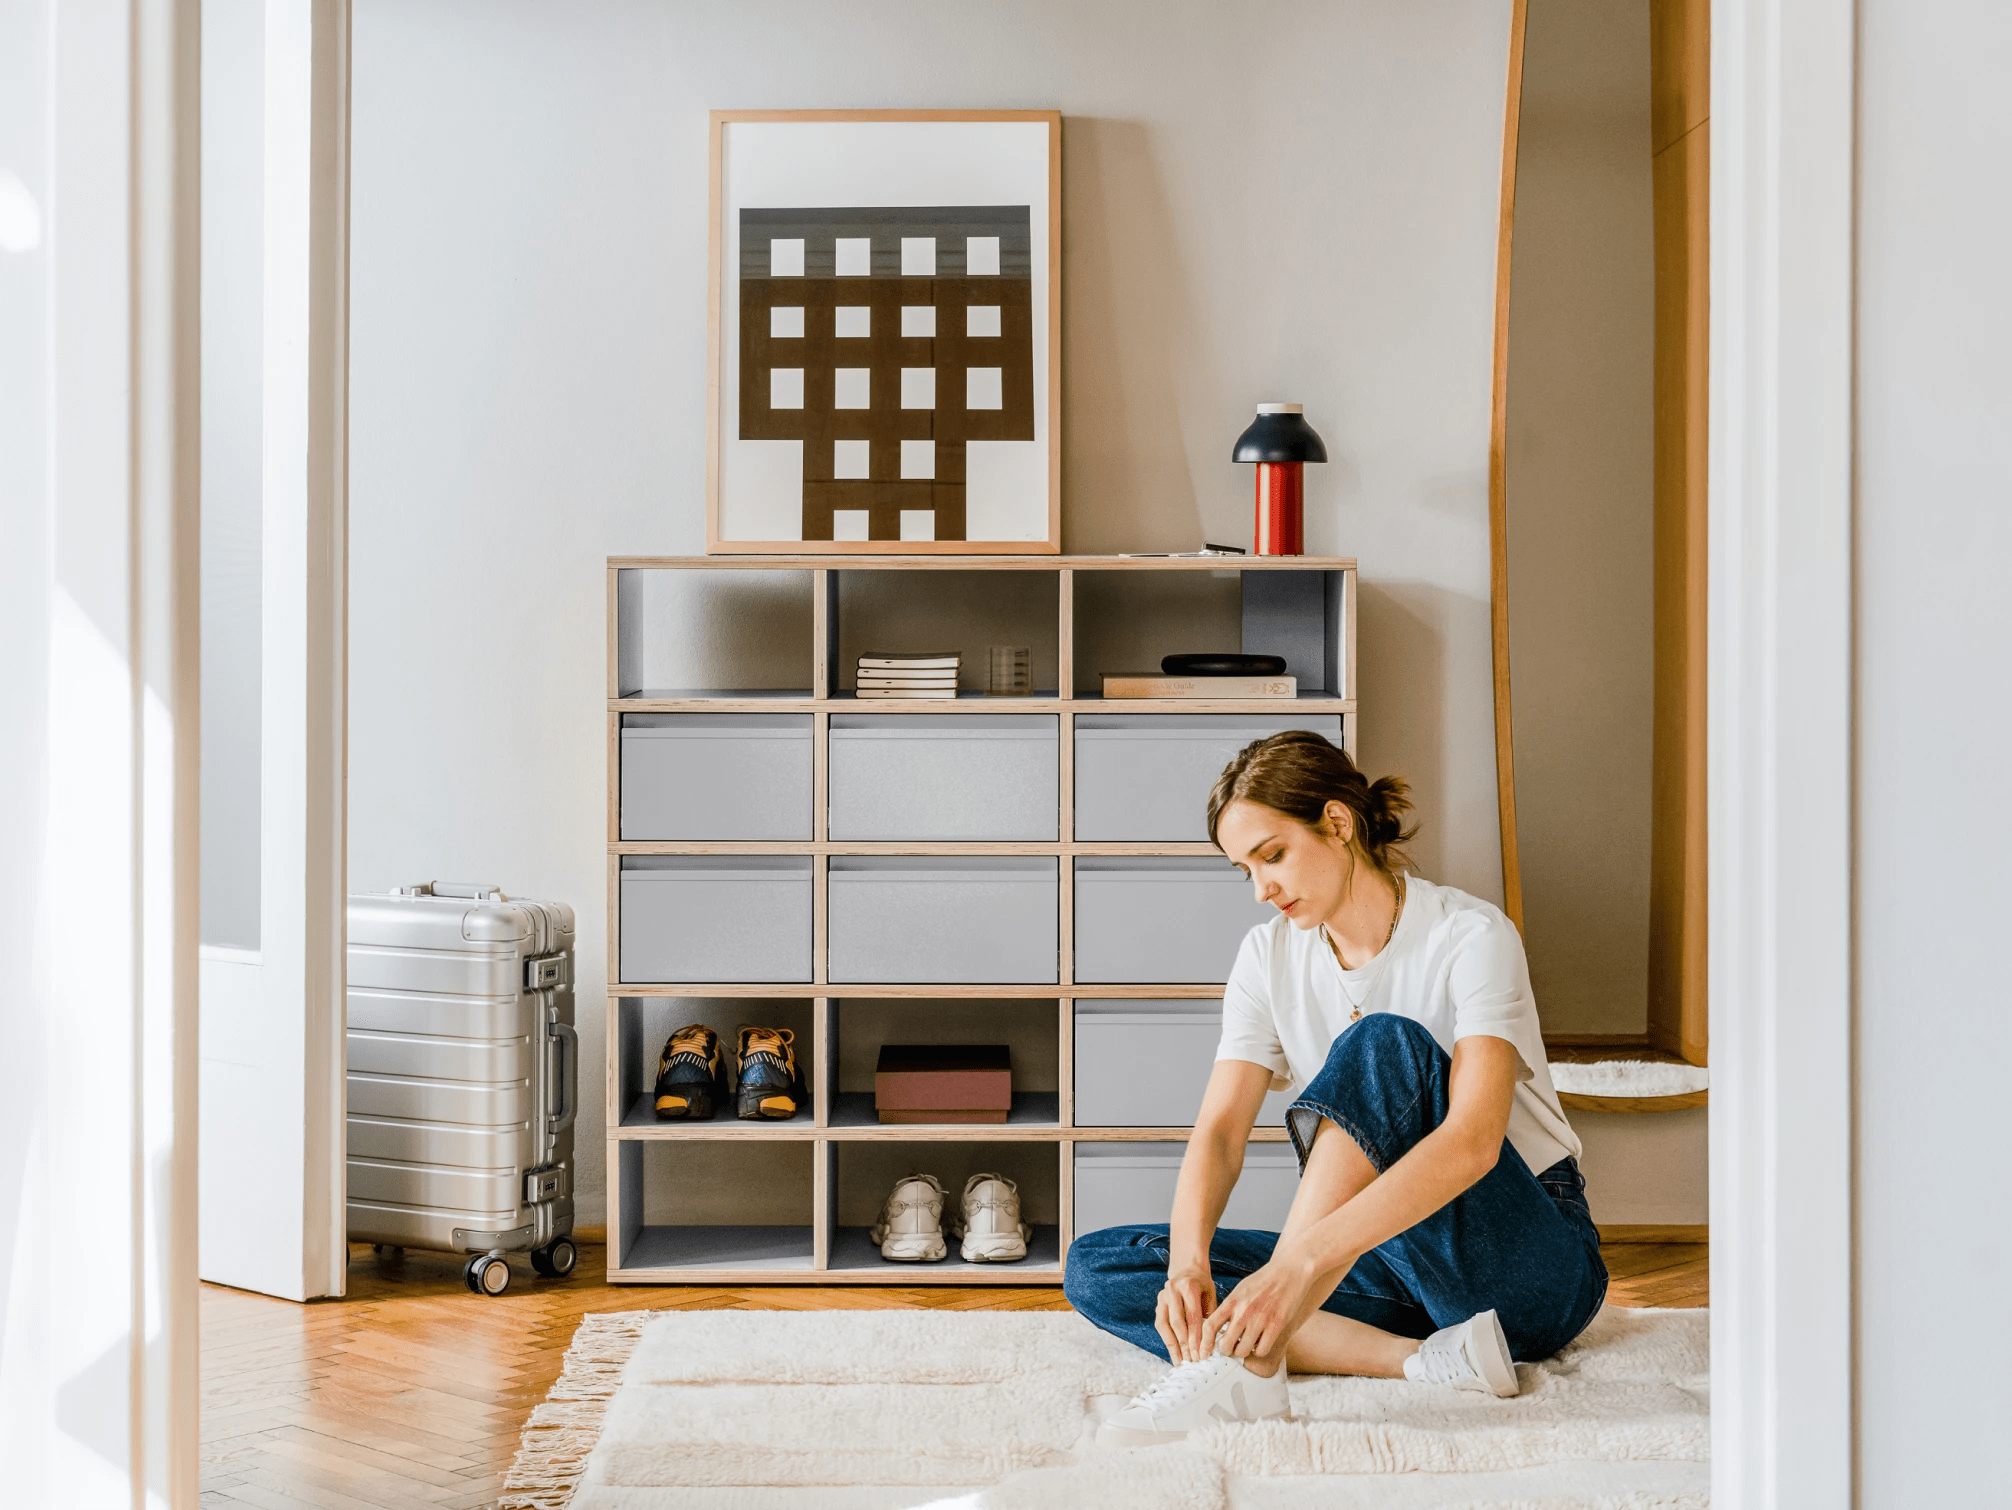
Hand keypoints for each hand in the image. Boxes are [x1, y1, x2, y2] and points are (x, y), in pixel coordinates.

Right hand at [1155, 1263, 1216, 1362]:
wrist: (1187, 1269)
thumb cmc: (1202, 1285)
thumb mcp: (1211, 1295)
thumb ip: (1210, 1315)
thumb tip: (1210, 1343)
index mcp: (1189, 1286)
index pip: (1193, 1317)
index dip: (1196, 1338)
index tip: (1202, 1355)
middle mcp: (1172, 1290)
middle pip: (1178, 1323)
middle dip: (1185, 1345)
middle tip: (1193, 1361)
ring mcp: (1162, 1296)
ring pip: (1165, 1325)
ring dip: (1173, 1346)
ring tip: (1182, 1362)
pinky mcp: (1158, 1304)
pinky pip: (1160, 1325)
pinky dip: (1167, 1340)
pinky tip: (1174, 1353)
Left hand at [1210, 1247, 1324, 1365]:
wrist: (1289, 1271)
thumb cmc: (1262, 1283)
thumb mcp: (1240, 1290)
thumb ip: (1229, 1308)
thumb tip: (1216, 1330)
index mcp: (1232, 1301)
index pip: (1210, 1326)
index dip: (1204, 1343)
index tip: (1205, 1353)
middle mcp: (1244, 1310)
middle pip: (1225, 1344)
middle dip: (1226, 1351)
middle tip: (1231, 1348)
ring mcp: (1260, 1318)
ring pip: (1243, 1350)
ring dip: (1243, 1352)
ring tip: (1246, 1346)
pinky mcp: (1277, 1324)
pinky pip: (1262, 1350)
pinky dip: (1259, 1351)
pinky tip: (1261, 1343)